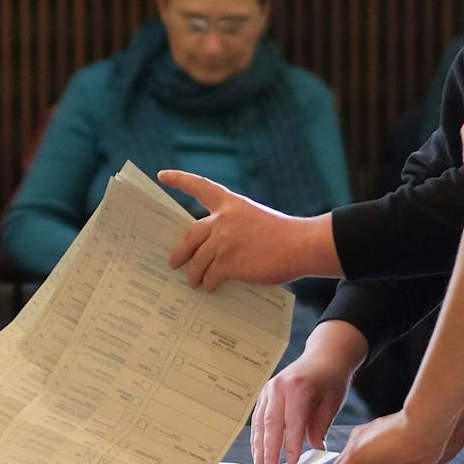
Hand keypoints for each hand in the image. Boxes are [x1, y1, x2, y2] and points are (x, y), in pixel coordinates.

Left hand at [161, 171, 334, 289]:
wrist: (301, 245)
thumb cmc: (282, 234)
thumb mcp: (254, 218)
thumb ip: (231, 227)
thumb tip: (211, 252)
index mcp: (230, 203)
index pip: (200, 186)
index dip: (179, 180)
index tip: (162, 175)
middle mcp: (223, 220)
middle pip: (189, 237)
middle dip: (179, 252)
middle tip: (173, 263)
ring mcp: (224, 242)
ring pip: (197, 261)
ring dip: (194, 274)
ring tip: (193, 282)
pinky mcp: (229, 264)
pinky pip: (210, 276)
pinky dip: (209, 284)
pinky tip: (211, 288)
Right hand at [251, 323, 367, 463]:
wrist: (324, 356)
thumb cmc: (331, 379)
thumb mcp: (332, 403)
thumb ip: (321, 426)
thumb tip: (315, 449)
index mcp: (299, 388)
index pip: (293, 423)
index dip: (291, 445)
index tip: (291, 463)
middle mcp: (280, 387)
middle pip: (272, 424)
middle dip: (269, 450)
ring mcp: (269, 389)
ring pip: (261, 422)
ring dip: (259, 446)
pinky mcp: (264, 393)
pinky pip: (258, 417)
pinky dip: (257, 435)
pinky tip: (258, 449)